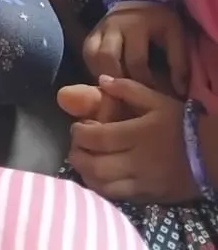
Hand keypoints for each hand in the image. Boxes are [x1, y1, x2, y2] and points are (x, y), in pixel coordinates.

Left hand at [67, 76, 196, 203]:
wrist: (210, 154)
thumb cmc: (180, 124)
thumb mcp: (156, 99)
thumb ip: (127, 88)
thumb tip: (102, 81)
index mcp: (137, 134)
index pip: (98, 138)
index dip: (80, 134)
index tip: (76, 128)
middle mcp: (136, 160)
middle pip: (96, 165)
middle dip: (78, 156)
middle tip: (74, 147)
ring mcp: (142, 182)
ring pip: (104, 185)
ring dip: (86, 175)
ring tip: (82, 163)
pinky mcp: (148, 196)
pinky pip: (118, 197)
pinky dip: (102, 189)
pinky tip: (98, 179)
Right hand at [84, 2, 189, 95]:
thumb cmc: (161, 19)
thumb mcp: (176, 35)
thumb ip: (179, 62)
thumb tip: (179, 91)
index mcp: (136, 26)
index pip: (136, 61)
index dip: (145, 83)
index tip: (154, 96)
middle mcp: (114, 26)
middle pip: (107, 57)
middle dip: (116, 81)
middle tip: (127, 98)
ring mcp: (101, 28)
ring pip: (92, 55)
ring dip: (101, 76)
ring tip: (114, 92)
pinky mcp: (93, 31)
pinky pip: (87, 53)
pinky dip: (93, 68)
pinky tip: (105, 81)